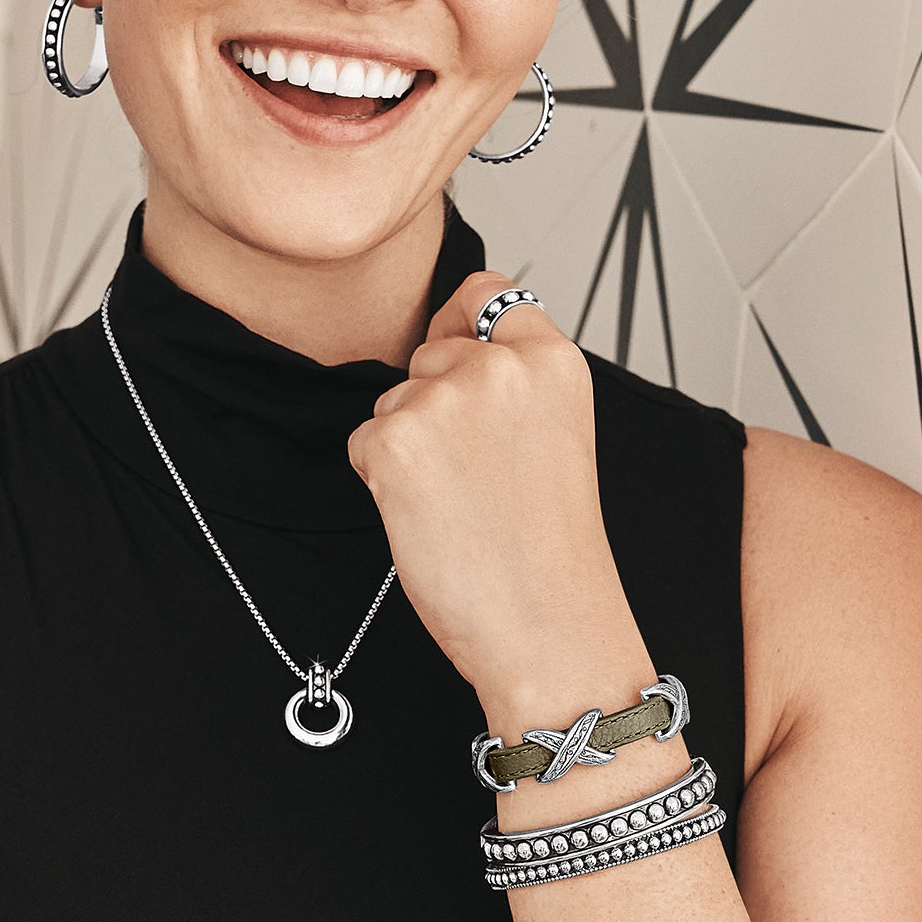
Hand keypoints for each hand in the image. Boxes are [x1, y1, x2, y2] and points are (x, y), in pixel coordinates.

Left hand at [347, 271, 628, 697]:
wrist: (548, 626)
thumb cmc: (552, 547)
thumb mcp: (558, 432)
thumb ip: (514, 378)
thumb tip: (449, 338)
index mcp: (553, 359)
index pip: (487, 295)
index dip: (465, 325)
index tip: (465, 356)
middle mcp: (498, 366)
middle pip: (430, 351)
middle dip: (435, 401)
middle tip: (478, 473)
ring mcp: (442, 401)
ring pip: (393, 399)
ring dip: (408, 443)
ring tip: (460, 501)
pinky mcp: (392, 442)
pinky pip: (363, 441)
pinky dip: (381, 478)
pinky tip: (427, 515)